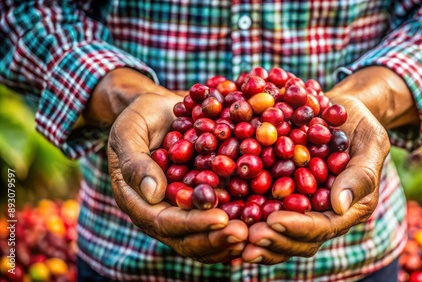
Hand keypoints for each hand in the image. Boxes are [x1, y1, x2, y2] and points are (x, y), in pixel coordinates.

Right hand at [97, 68, 246, 262]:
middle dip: (216, 238)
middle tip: (244, 234)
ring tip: (256, 233)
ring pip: (206, 236)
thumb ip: (135, 162)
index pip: (165, 222)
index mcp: (139, 201)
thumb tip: (153, 195)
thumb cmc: (139, 118)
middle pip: (188, 239)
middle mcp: (163, 212)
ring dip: (230, 238)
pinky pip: (222, 217)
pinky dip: (240, 221)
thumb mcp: (128, 132)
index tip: (220, 219)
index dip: (193, 223)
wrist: (160, 109)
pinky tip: (262, 220)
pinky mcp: (204, 199)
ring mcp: (185, 209)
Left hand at [242, 95, 389, 263]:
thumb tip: (338, 206)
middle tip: (248, 236)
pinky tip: (224, 211)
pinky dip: (245, 212)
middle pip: (297, 238)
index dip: (299, 227)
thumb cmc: (362, 126)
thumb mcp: (371, 143)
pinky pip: (263, 207)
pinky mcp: (281, 192)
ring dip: (256, 236)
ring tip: (234, 232)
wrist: (341, 112)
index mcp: (347, 208)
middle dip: (273, 239)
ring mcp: (300, 204)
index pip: (322, 227)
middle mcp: (321, 212)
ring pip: (278, 230)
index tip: (274, 221)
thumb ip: (360, 174)